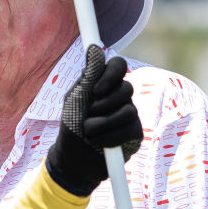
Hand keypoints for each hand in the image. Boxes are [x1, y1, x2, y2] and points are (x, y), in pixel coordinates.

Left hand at [44, 45, 142, 196]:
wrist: (73, 159)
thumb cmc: (72, 126)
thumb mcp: (75, 100)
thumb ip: (87, 77)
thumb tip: (95, 49)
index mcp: (105, 84)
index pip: (119, 65)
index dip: (111, 75)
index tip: (96, 90)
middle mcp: (121, 97)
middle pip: (127, 88)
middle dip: (103, 104)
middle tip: (88, 116)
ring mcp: (130, 115)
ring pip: (128, 111)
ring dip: (102, 124)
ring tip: (88, 133)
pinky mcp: (135, 134)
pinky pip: (130, 130)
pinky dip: (110, 138)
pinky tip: (100, 143)